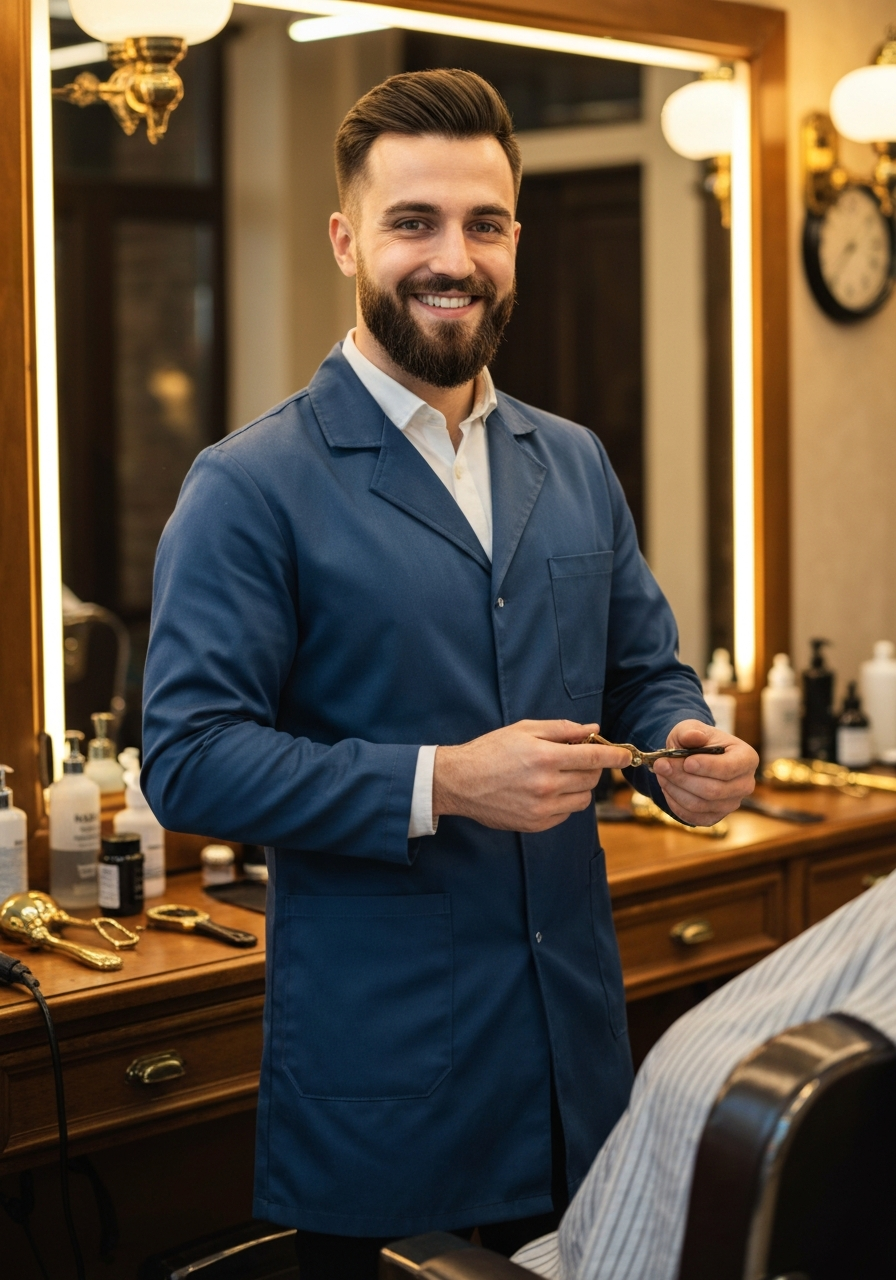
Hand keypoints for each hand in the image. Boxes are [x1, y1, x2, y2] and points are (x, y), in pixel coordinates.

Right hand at [432, 720, 631, 832]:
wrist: (460, 782)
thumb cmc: (491, 751)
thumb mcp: (524, 729)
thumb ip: (561, 729)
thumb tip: (592, 728)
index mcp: (545, 757)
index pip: (595, 756)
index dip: (616, 755)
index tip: (627, 755)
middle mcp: (547, 784)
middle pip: (592, 778)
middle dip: (593, 767)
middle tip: (580, 758)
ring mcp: (542, 807)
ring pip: (583, 799)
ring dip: (580, 786)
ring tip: (561, 775)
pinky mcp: (536, 823)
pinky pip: (566, 813)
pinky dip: (565, 801)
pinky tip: (548, 791)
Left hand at [651, 719, 757, 825]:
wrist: (693, 756)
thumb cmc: (695, 740)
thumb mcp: (690, 728)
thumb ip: (690, 731)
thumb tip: (694, 736)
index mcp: (746, 758)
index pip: (729, 768)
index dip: (707, 767)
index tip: (686, 762)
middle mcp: (744, 784)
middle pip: (713, 790)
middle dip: (682, 778)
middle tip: (661, 766)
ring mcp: (732, 803)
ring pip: (700, 805)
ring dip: (675, 790)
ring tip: (661, 774)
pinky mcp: (716, 816)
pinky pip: (693, 817)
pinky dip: (675, 803)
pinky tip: (667, 787)